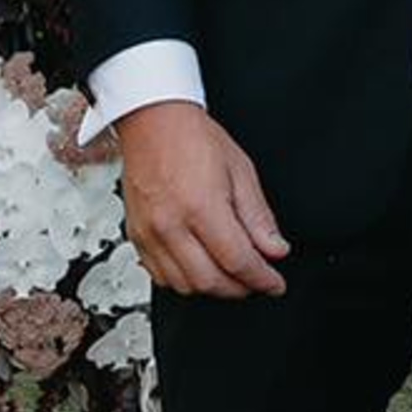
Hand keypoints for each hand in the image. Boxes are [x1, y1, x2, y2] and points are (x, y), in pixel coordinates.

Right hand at [115, 101, 287, 297]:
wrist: (153, 123)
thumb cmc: (196, 140)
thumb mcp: (241, 171)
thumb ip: (258, 217)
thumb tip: (275, 249)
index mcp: (201, 207)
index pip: (237, 260)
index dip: (262, 279)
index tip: (276, 284)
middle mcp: (170, 225)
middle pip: (210, 280)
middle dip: (240, 289)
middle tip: (258, 282)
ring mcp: (149, 234)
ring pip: (184, 285)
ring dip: (213, 288)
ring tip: (234, 276)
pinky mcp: (136, 237)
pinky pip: (160, 276)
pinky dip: (185, 281)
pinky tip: (202, 268)